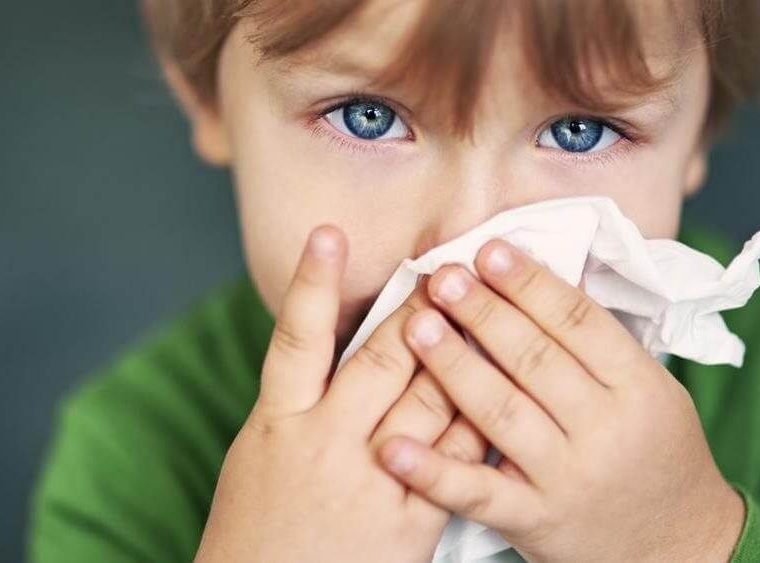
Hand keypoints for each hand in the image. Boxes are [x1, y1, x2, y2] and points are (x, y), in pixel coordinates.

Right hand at [195, 224, 483, 562]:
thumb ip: (298, 400)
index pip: (297, 339)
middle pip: (382, 361)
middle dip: (420, 311)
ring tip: (486, 307)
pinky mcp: (410, 523)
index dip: (312, 283)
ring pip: (429, 401)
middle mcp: (325, 445)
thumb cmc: (255, 528)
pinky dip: (478, 421)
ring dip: (462, 352)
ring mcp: (372, 484)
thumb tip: (333, 341)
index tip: (330, 232)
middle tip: (448, 267)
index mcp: (278, 424)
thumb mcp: (259, 453)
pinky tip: (504, 388)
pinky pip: (455, 460)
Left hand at [376, 239, 745, 562]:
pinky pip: (478, 493)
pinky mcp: (534, 520)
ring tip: (417, 324)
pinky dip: (432, 470)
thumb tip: (541, 278)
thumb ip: (601, 346)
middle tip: (443, 275)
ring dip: (453, 365)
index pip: (579, 322)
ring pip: (502, 413)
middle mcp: (605, 429)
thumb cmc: (657, 455)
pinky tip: (392, 445)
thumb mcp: (653, 391)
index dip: (530, 283)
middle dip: (484, 312)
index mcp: (640, 387)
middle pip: (536, 359)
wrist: (680, 547)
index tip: (489, 250)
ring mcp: (568, 477)